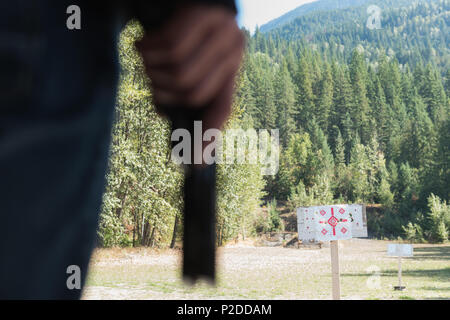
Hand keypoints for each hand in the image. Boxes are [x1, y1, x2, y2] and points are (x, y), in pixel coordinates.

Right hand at [136, 4, 244, 130]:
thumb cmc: (178, 28)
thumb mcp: (185, 61)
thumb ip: (179, 89)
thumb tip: (165, 117)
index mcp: (229, 69)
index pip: (222, 109)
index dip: (207, 137)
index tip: (193, 164)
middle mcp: (232, 51)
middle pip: (192, 93)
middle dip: (161, 92)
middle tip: (150, 79)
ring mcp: (223, 32)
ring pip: (178, 71)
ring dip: (151, 69)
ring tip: (146, 58)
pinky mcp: (204, 13)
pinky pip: (169, 46)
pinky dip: (147, 49)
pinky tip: (143, 43)